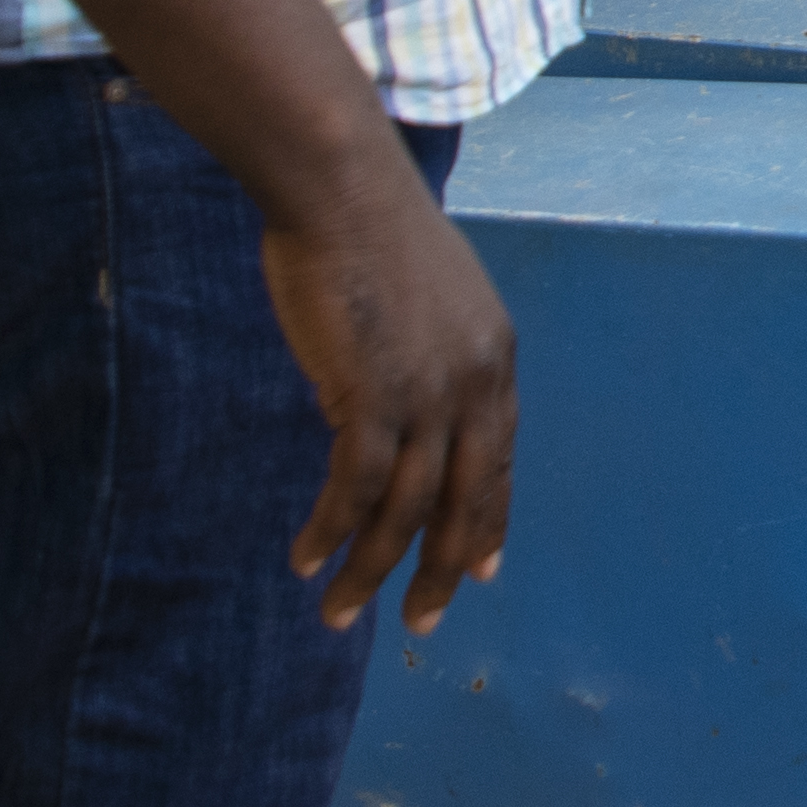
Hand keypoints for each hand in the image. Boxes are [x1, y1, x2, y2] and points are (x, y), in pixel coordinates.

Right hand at [250, 143, 518, 632]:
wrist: (340, 185)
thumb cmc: (367, 228)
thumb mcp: (422, 297)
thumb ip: (423, 354)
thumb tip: (381, 405)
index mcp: (495, 357)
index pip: (499, 459)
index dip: (487, 520)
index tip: (480, 571)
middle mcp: (475, 383)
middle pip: (465, 501)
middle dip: (441, 570)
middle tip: (421, 622)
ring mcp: (429, 393)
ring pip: (406, 511)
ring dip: (370, 570)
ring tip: (339, 612)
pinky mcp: (373, 395)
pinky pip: (356, 489)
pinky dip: (331, 532)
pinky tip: (307, 559)